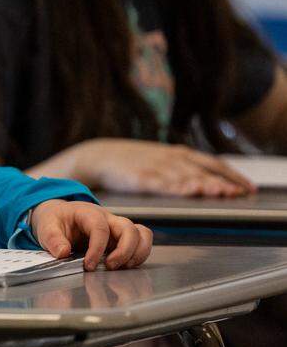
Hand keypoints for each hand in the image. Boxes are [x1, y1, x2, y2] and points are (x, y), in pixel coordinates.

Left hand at [30, 199, 152, 270]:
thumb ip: (52, 239)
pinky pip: (141, 242)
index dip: (97, 248)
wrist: (60, 216)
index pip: (100, 228)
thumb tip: (63, 252)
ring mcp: (117, 228)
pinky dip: (139, 255)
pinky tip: (126, 266)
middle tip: (109, 267)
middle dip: (124, 251)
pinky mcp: (122, 238)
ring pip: (141, 234)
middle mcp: (107, 218)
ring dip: (137, 253)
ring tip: (122, 267)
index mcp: (88, 213)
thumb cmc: (56, 220)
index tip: (88, 265)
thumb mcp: (47, 227)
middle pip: (128, 229)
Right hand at [62, 139, 254, 196]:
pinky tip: (187, 191)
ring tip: (219, 192)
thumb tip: (208, 182)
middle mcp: (170, 158)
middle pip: (201, 170)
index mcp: (178, 154)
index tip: (247, 188)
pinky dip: (176, 186)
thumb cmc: (132, 161)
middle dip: (220, 182)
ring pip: (184, 176)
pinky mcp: (140, 177)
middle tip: (237, 193)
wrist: (99, 156)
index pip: (212, 163)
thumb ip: (183, 169)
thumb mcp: (161, 159)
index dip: (231, 175)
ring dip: (203, 184)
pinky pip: (161, 182)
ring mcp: (155, 167)